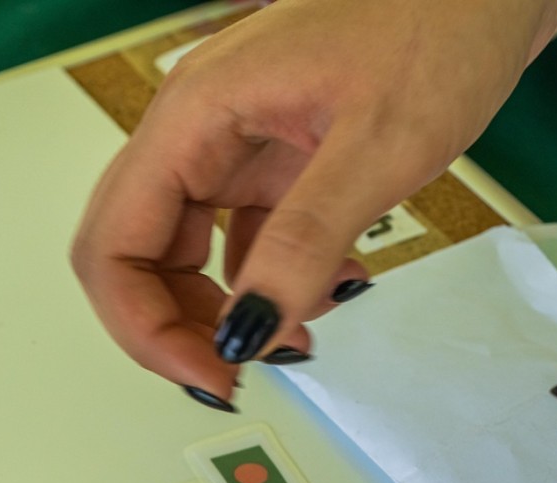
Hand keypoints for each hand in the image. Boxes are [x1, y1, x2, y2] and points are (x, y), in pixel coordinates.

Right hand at [70, 0, 556, 410]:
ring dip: (220, 312)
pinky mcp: (274, 157)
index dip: (143, 325)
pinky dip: (266, 283)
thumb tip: (248, 333)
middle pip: (133, 254)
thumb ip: (304, 245)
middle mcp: (198, 129)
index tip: (210, 371)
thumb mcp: (377, 146)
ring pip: (182, 254)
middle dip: (173, 327)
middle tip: (238, 374)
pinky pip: (239, 239)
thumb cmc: (442, 21)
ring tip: (289, 341)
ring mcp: (233, 143)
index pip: (114, 243)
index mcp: (196, 115)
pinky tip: (320, 297)